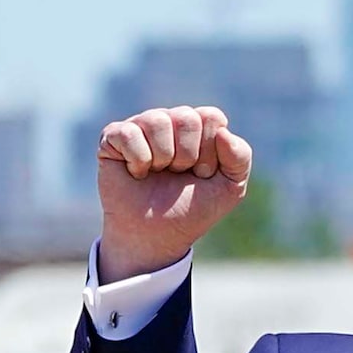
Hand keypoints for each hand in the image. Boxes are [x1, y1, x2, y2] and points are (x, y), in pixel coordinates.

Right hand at [96, 105, 254, 281]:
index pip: (211, 117)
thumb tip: (223, 131)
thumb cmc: (192, 209)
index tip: (203, 174)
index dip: (211, 151)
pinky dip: (138, 161)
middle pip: (186, 117)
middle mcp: (168, 120)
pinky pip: (130, 134)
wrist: (157, 235)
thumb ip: (240, 157)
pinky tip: (137, 174)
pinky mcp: (113, 137)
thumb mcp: (230, 187)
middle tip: (178, 175)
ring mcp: (140, 126)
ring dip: (163, 158)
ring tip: (157, 174)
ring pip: (158, 121)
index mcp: (197, 127)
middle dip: (187, 156)